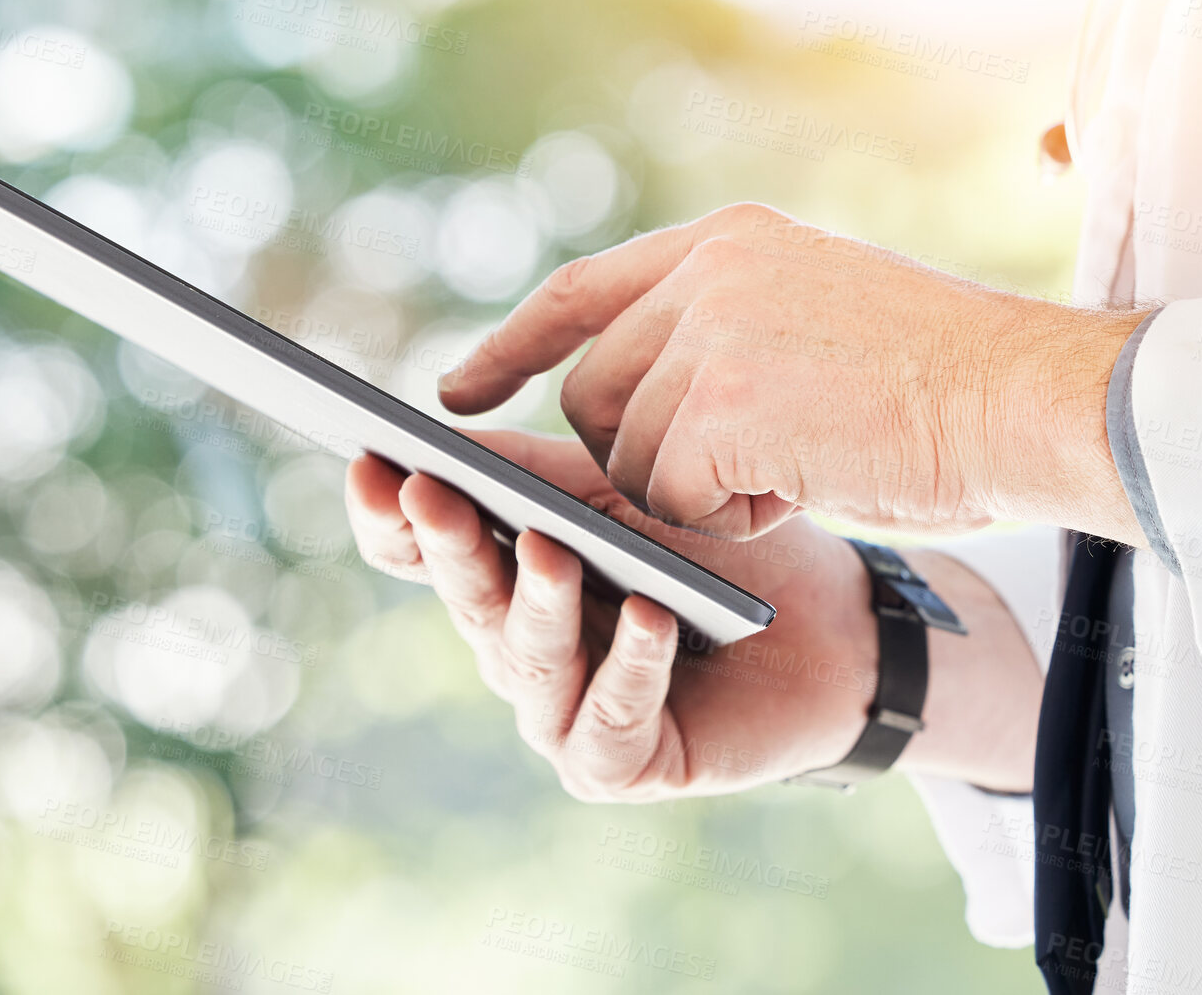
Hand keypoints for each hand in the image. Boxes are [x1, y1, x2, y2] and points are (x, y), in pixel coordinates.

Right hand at [345, 429, 884, 799]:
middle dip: (451, 545)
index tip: (370, 461)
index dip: (392, 516)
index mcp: (508, 582)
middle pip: (471, 601)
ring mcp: (564, 715)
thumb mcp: (627, 493)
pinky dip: (632, 666)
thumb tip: (438, 435)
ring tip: (552, 550)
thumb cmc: (723, 554)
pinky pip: (609, 720)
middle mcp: (521, 653)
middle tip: (430, 492)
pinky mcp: (621, 765)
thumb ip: (539, 472)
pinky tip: (650, 617)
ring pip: (530, 662)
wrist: (832, 626)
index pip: (425, 555)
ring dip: (540, 603)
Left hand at [436, 204, 1146, 546]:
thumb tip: (631, 389)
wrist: (1029, 401)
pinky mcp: (721, 410)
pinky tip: (804, 489)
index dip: (512, 346)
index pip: (581, 290)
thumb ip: (726, 327)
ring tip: (799, 465)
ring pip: (629, 457)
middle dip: (640, 456)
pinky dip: (729, 521)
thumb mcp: (820, 312)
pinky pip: (670, 500)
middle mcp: (707, 271)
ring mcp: (710, 336)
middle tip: (737, 472)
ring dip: (699, 492)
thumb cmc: (948, 381)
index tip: (458, 394)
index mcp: (730, 239)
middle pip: (595, 394)